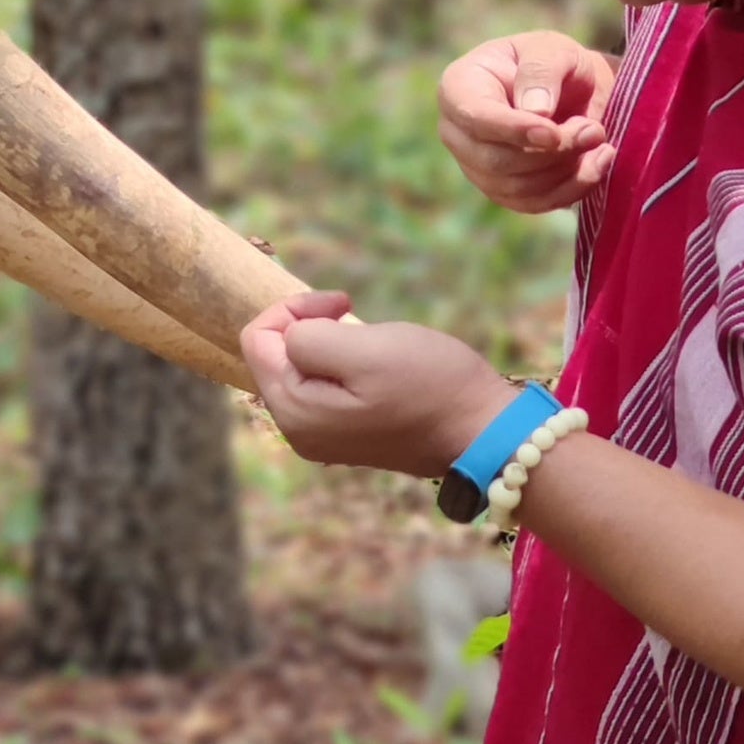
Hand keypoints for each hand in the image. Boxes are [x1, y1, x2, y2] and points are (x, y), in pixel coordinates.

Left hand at [240, 294, 519, 478]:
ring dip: (328, 343)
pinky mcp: (346, 436)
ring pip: (300, 369)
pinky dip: (341, 365)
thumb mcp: (364, 349)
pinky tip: (373, 364)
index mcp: (293, 411)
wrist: (485, 432)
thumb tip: (289, 337)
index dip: (296, 308)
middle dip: (309, 325)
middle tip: (353, 313)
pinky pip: (322, 387)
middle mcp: (297, 432)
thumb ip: (308, 338)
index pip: (257, 338)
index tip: (343, 304)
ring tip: (368, 340)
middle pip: (274, 355)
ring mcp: (321, 439)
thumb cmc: (430, 384)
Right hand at [438, 31, 618, 212]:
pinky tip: (597, 164)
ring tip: (597, 138)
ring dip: (565, 169)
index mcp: (458, 87)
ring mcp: (475, 166)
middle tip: (593, 130)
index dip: (513, 130)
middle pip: (494, 160)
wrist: (574, 90)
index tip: (555, 133)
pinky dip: (571, 189)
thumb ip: (541, 71)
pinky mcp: (502, 191)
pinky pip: (532, 204)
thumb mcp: (553, 49)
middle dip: (551, 152)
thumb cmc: (556, 62)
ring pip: (515, 187)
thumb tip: (536, 110)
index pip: (474, 117)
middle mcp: (456, 132)